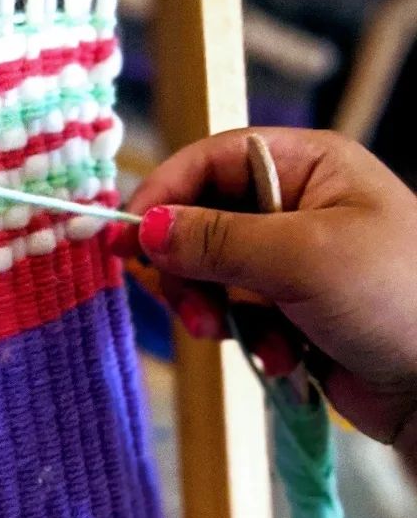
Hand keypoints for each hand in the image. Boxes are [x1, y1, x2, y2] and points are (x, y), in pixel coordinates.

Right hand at [113, 128, 416, 455]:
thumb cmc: (396, 297)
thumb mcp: (301, 257)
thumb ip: (215, 240)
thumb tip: (144, 229)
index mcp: (307, 166)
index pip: (209, 161)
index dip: (164, 194)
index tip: (128, 239)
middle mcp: (293, 205)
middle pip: (198, 221)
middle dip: (189, 269)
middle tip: (190, 308)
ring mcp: (288, 260)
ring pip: (208, 274)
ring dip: (215, 311)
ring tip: (239, 337)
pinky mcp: (286, 308)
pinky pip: (233, 313)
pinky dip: (245, 338)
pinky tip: (280, 356)